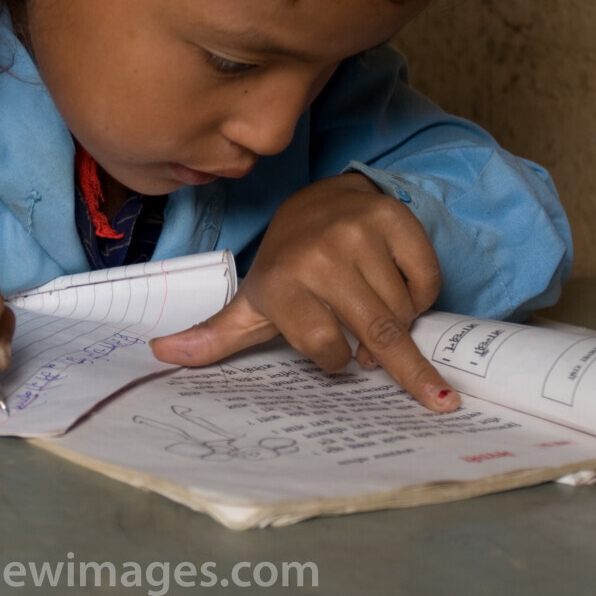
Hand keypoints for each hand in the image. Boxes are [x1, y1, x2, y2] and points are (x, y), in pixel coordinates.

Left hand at [150, 172, 458, 411]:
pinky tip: (404, 294)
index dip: (336, 362)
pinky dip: (424, 296)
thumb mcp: (252, 303)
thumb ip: (215, 336)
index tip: (339, 361)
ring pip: (404, 309)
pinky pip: (426, 278)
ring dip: (403, 327)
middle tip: (434, 396)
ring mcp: (359, 232)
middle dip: (405, 368)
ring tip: (382, 319)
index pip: (325, 346)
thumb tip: (161, 355)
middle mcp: (320, 255)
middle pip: (375, 332)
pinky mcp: (394, 218)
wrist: (317, 198)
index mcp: (281, 282)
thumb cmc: (287, 265)